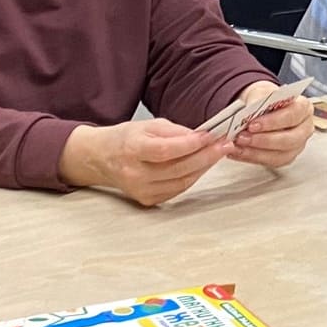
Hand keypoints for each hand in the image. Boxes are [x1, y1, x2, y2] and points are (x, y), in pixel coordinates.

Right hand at [59, 119, 233, 205]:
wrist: (101, 158)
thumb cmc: (126, 138)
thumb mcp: (147, 125)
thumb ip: (175, 131)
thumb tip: (201, 136)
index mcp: (132, 150)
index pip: (166, 150)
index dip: (190, 144)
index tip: (210, 136)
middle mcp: (135, 174)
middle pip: (178, 168)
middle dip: (206, 156)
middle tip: (225, 145)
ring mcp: (141, 190)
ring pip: (182, 182)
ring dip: (204, 167)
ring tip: (218, 153)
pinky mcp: (147, 200)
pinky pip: (177, 189)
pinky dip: (192, 177)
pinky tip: (202, 165)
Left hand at [231, 84, 311, 168]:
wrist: (261, 108)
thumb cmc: (265, 99)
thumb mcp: (261, 92)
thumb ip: (257, 100)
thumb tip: (248, 111)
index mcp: (303, 108)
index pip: (293, 115)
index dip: (273, 122)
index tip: (252, 124)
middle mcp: (304, 128)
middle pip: (289, 139)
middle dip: (263, 140)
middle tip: (242, 137)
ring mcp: (297, 146)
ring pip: (280, 155)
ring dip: (255, 152)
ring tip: (237, 146)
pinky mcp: (285, 158)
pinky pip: (269, 162)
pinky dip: (251, 157)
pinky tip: (238, 152)